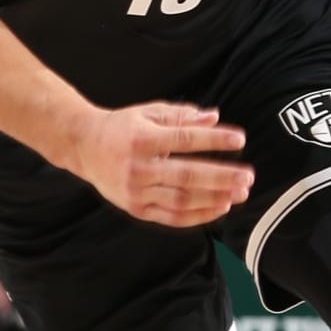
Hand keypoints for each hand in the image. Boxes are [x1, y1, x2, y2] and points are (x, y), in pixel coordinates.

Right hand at [70, 102, 252, 228]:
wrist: (84, 146)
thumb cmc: (120, 128)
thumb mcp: (149, 112)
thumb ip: (182, 115)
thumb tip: (214, 118)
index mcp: (142, 139)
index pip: (185, 140)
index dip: (214, 140)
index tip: (239, 140)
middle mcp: (139, 167)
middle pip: (187, 175)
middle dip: (222, 177)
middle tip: (247, 177)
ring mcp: (137, 191)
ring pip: (182, 200)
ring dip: (214, 199)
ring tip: (239, 194)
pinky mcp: (136, 208)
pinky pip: (172, 217)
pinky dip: (198, 216)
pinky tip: (218, 208)